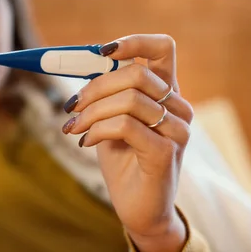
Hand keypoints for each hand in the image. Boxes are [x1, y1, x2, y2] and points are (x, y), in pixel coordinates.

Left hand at [62, 35, 192, 251]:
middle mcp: (178, 107)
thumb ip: (106, 94)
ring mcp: (177, 130)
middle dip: (95, 87)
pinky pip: (126, 126)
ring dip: (91, 112)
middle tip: (72, 107)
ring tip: (74, 128)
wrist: (138, 209)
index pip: (163, 49)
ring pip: (130, 100)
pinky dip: (98, 130)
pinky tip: (86, 142)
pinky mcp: (166, 152)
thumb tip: (82, 63)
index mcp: (167, 93)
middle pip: (137, 73)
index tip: (101, 52)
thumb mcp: (110, 120)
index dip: (133, 42)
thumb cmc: (124, 161)